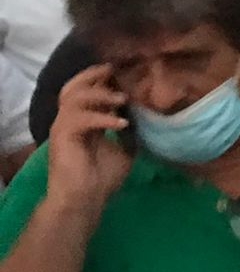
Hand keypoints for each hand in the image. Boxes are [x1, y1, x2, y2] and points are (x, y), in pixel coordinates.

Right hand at [47, 65, 133, 210]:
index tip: (124, 72)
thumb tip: (144, 115)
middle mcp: (70, 120)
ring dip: (100, 95)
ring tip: (123, 99)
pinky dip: (101, 118)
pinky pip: (79, 118)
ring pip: (74, 97)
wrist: (85, 200)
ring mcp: (63, 127)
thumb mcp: (125, 150)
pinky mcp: (62, 136)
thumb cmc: (102, 179)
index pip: (87, 91)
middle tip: (115, 71)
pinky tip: (121, 123)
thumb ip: (130, 131)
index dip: (102, 79)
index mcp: (84, 121)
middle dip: (93, 75)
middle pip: (73, 86)